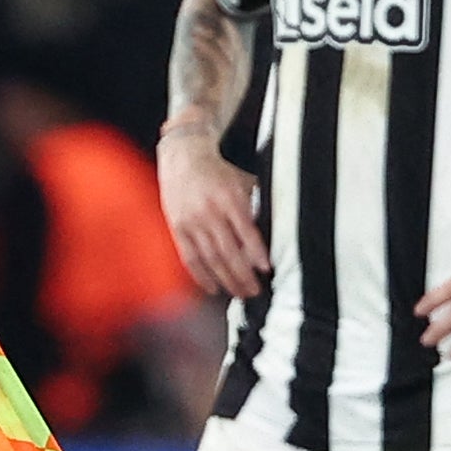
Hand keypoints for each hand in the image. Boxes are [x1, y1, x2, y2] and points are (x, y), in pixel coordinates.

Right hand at [160, 126, 267, 298]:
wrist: (183, 156)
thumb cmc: (219, 171)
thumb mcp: (241, 181)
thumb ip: (255, 205)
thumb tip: (272, 234)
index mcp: (229, 197)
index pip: (246, 231)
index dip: (257, 252)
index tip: (267, 269)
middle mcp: (209, 211)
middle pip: (228, 251)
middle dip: (243, 275)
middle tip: (255, 291)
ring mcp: (191, 221)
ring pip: (210, 259)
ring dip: (226, 280)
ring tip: (240, 293)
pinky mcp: (178, 228)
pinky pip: (190, 258)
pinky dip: (202, 276)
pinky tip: (213, 288)